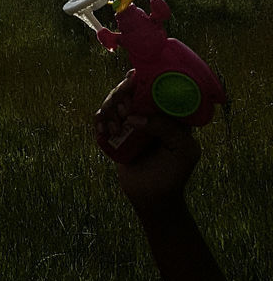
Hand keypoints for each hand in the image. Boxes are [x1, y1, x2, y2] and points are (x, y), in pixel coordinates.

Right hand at [94, 70, 199, 210]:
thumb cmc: (174, 173)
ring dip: (109, 110)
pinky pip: (102, 117)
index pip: (154, 84)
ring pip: (113, 100)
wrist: (153, 197)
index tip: (132, 89)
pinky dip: (99, 121)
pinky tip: (103, 133)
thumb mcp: (181, 150)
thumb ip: (165, 128)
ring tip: (113, 131)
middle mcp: (149, 111)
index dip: (141, 82)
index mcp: (168, 111)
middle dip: (121, 96)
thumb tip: (134, 118)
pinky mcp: (116, 131)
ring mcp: (131, 120)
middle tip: (123, 113)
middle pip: (129, 88)